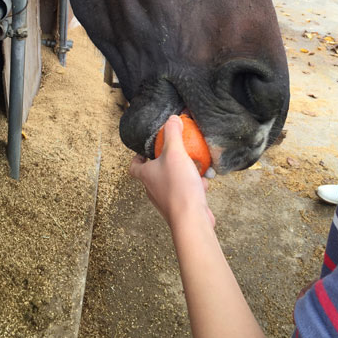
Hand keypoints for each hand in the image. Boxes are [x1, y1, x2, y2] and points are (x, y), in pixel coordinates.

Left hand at [130, 115, 214, 229]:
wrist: (190, 218)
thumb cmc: (178, 186)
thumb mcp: (176, 153)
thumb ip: (173, 134)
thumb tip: (172, 119)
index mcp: (146, 175)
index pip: (134, 166)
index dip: (137, 157)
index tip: (146, 150)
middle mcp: (152, 188)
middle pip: (155, 172)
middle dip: (167, 162)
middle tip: (178, 154)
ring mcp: (166, 199)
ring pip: (173, 181)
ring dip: (184, 173)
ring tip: (196, 168)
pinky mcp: (180, 207)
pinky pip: (185, 192)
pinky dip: (194, 186)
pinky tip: (203, 184)